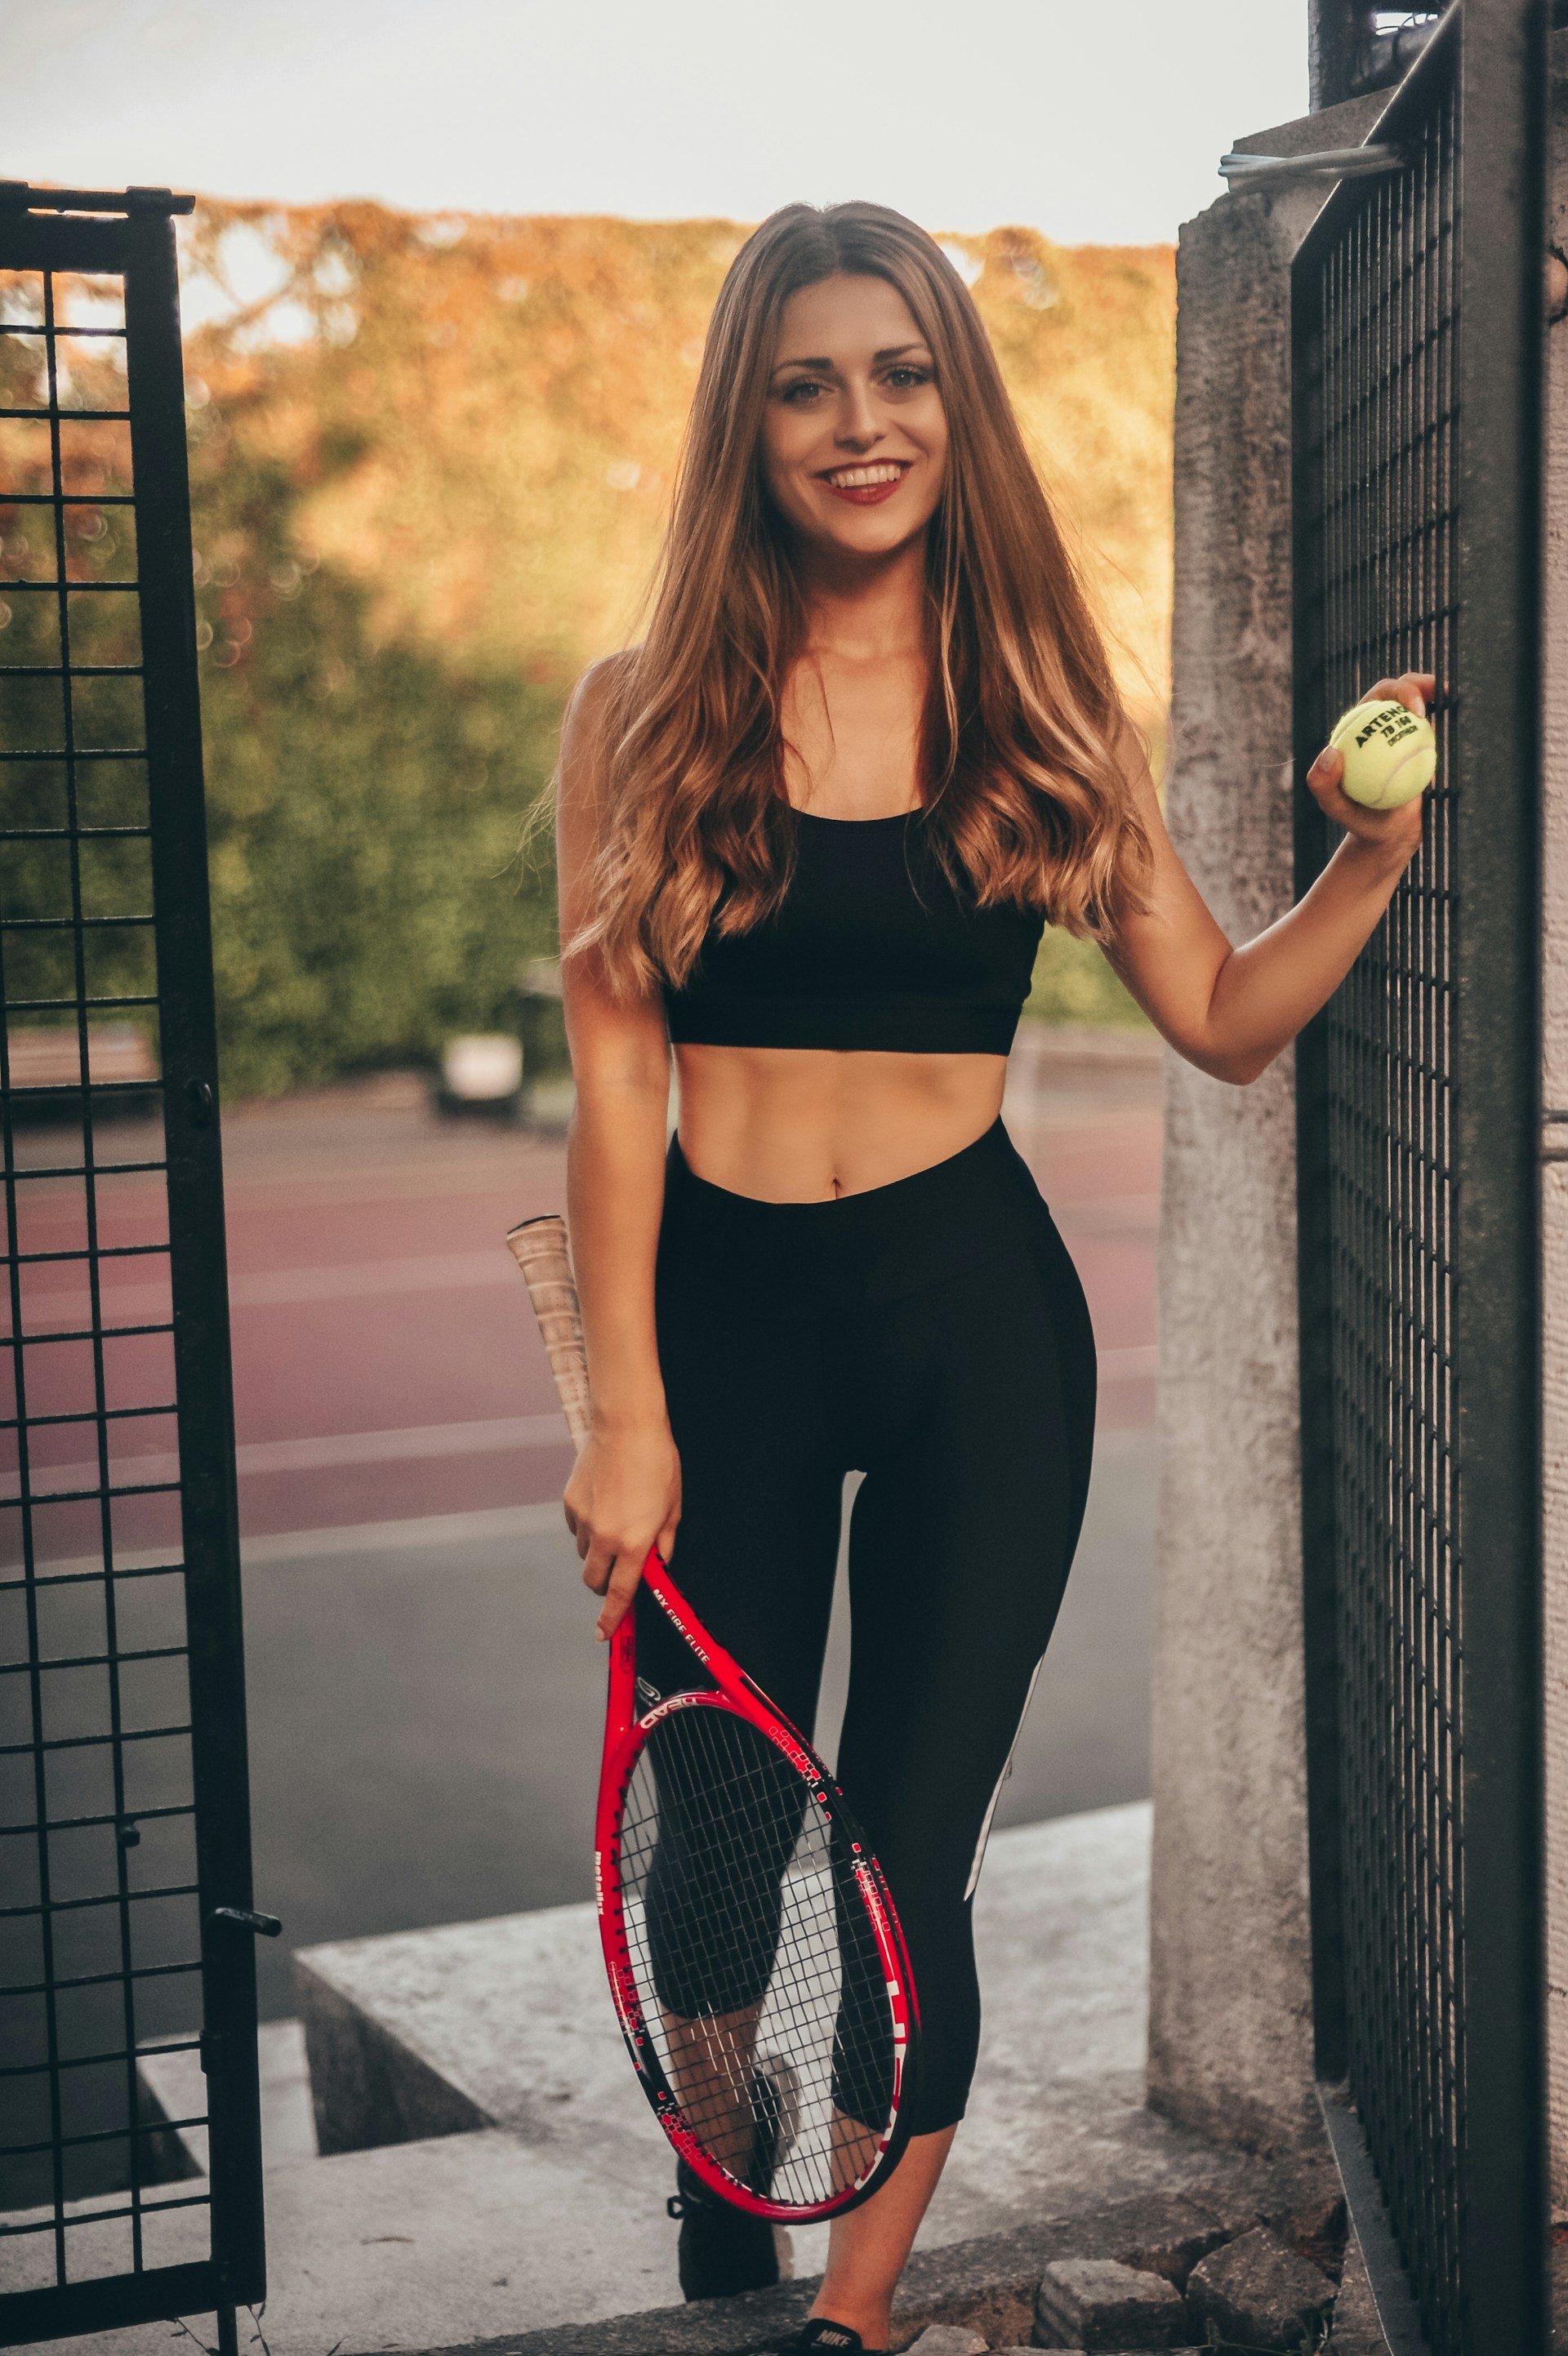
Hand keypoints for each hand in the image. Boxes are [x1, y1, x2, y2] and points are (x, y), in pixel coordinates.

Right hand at [562, 1417, 681, 1640]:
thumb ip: (664, 1543)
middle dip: (605, 1584)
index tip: (603, 1634)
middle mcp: (604, 1537)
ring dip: (598, 1552)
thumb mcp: (673, 1507)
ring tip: (616, 1522)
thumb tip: (658, 1564)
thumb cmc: (658, 1463)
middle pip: (594, 1581)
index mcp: (634, 1543)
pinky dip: (587, 1528)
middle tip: (619, 1570)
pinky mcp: (570, 1504)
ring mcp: (583, 1521)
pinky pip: (576, 1529)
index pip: (620, 1593)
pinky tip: (603, 1505)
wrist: (627, 1426)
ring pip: (584, 1554)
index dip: (611, 1618)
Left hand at [1305, 670, 1435, 861]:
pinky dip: (1453, 725)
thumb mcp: (1336, 809)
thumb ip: (1323, 785)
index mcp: (1362, 726)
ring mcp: (1409, 733)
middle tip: (1435, 700)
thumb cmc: (1360, 820)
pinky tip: (1465, 725)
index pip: (1379, 696)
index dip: (1398, 690)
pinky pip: (1442, 732)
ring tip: (1453, 702)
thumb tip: (1330, 753)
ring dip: (1441, 697)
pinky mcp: (1429, 746)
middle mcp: (1385, 723)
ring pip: (1428, 707)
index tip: (1415, 710)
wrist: (1390, 834)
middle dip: (1421, 683)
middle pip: (1405, 691)